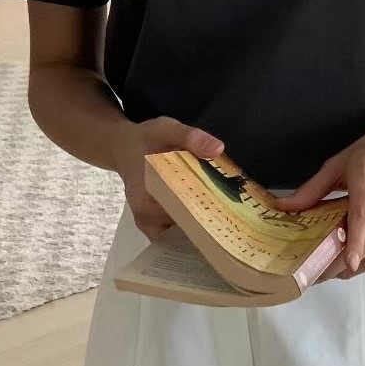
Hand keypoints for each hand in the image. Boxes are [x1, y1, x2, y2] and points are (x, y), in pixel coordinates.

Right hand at [113, 116, 224, 240]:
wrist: (125, 147)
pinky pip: (179, 235)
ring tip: (233, 224)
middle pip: (184, 230)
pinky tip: (218, 222)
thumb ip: (190, 137)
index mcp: (145, 198)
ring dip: (206, 232)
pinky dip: (197, 230)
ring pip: (183, 236)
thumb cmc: (145, 139)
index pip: (180, 216)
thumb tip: (217, 149)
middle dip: (210, 227)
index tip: (231, 216)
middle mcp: (146, 217)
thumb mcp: (165, 129)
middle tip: (239, 222)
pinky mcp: (158, 225)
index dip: (206, 218)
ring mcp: (151, 224)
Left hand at [273, 99, 364, 278]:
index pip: (364, 219)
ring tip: (339, 270)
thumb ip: (313, 188)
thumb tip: (284, 206)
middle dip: (344, 267)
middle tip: (321, 274)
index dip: (356, 244)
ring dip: (359, 269)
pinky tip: (361, 262)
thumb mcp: (341, 162)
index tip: (348, 264)